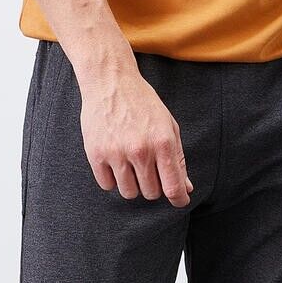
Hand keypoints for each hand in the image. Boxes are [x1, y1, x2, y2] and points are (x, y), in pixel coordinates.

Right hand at [77, 61, 192, 205]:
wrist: (110, 82)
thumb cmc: (142, 103)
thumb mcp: (168, 126)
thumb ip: (177, 159)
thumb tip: (185, 188)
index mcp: (162, 142)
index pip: (173, 187)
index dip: (178, 199)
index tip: (179, 200)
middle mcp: (140, 151)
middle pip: (151, 193)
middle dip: (154, 186)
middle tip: (149, 169)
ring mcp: (116, 153)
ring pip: (129, 193)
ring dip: (133, 184)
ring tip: (131, 165)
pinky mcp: (96, 154)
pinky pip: (107, 185)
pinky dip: (113, 179)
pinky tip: (116, 163)